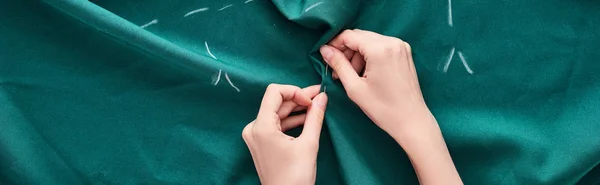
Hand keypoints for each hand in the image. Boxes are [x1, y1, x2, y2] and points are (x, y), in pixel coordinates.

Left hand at [242, 84, 327, 184]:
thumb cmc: (295, 176)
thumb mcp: (309, 143)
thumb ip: (315, 117)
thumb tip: (322, 97)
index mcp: (261, 126)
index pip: (274, 92)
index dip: (295, 91)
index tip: (312, 100)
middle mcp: (254, 128)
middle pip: (276, 102)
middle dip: (299, 98)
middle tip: (320, 96)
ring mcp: (256, 136)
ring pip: (277, 113)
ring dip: (296, 109)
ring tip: (317, 106)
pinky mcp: (261, 143)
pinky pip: (276, 125)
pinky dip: (291, 120)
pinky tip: (308, 118)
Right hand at [320, 29, 462, 184]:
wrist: (411, 120)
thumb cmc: (383, 108)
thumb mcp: (354, 87)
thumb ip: (338, 64)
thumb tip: (324, 50)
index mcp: (380, 49)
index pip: (349, 36)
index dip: (334, 44)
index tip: (326, 57)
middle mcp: (392, 42)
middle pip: (360, 36)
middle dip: (346, 51)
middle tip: (338, 71)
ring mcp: (401, 46)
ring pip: (369, 41)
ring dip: (358, 55)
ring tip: (352, 76)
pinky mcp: (405, 53)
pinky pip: (381, 46)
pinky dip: (370, 56)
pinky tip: (366, 73)